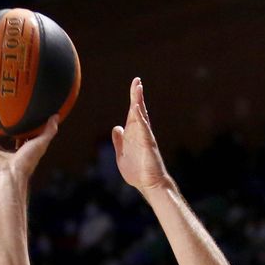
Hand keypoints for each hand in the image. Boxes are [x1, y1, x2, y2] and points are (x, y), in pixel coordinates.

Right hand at [0, 117, 59, 183]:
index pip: (27, 139)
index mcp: (25, 152)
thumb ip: (49, 130)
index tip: (28, 119)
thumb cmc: (27, 161)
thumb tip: (56, 116)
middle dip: (10, 131)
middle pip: (10, 140)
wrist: (11, 174)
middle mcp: (12, 153)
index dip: (28, 130)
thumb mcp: (41, 142)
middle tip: (8, 118)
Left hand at [111, 78, 170, 193]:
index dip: (133, 101)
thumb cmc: (137, 171)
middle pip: (138, 110)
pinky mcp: (148, 144)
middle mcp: (140, 133)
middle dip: (137, 95)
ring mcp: (145, 137)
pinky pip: (144, 128)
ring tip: (138, 88)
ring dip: (139, 102)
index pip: (132, 114)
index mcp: (134, 135)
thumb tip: (116, 128)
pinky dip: (140, 117)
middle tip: (137, 80)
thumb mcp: (122, 154)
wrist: (148, 184)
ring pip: (142, 116)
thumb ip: (119, 141)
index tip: (134, 86)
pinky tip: (137, 108)